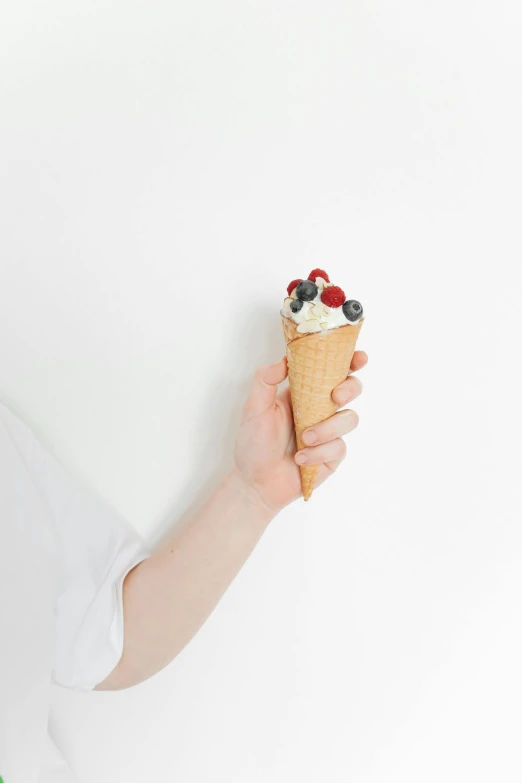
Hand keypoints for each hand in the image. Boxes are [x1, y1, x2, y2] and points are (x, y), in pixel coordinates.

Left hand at [234, 350, 367, 513]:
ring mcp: (329, 432)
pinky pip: (339, 447)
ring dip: (327, 429)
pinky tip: (300, 459)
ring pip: (350, 419)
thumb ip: (265, 380)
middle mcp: (320, 409)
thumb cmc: (253, 443)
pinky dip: (318, 453)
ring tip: (304, 439)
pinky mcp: (333, 455)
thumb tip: (284, 360)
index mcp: (304, 392)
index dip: (350, 360)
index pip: (331, 370)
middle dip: (350, 388)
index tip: (358, 356)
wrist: (256, 482)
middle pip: (352, 389)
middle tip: (335, 397)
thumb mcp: (253, 408)